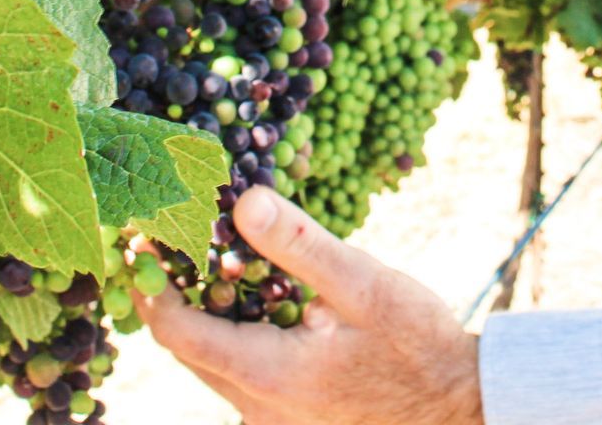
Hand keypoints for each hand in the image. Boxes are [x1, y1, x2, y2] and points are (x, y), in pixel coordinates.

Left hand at [134, 186, 483, 424]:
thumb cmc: (417, 346)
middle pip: (186, 349)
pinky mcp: (290, 418)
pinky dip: (234, 336)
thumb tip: (243, 198)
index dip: (151, 283)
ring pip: (212, 364)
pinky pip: (241, 376)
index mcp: (266, 374)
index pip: (176, 330)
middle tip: (168, 240)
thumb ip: (299, 244)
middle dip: (172, 295)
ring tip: (210, 261)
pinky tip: (258, 300)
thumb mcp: (363, 283)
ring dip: (204, 316)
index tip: (141, 239)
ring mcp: (271, 419)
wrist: (460, 404)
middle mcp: (256, 407)